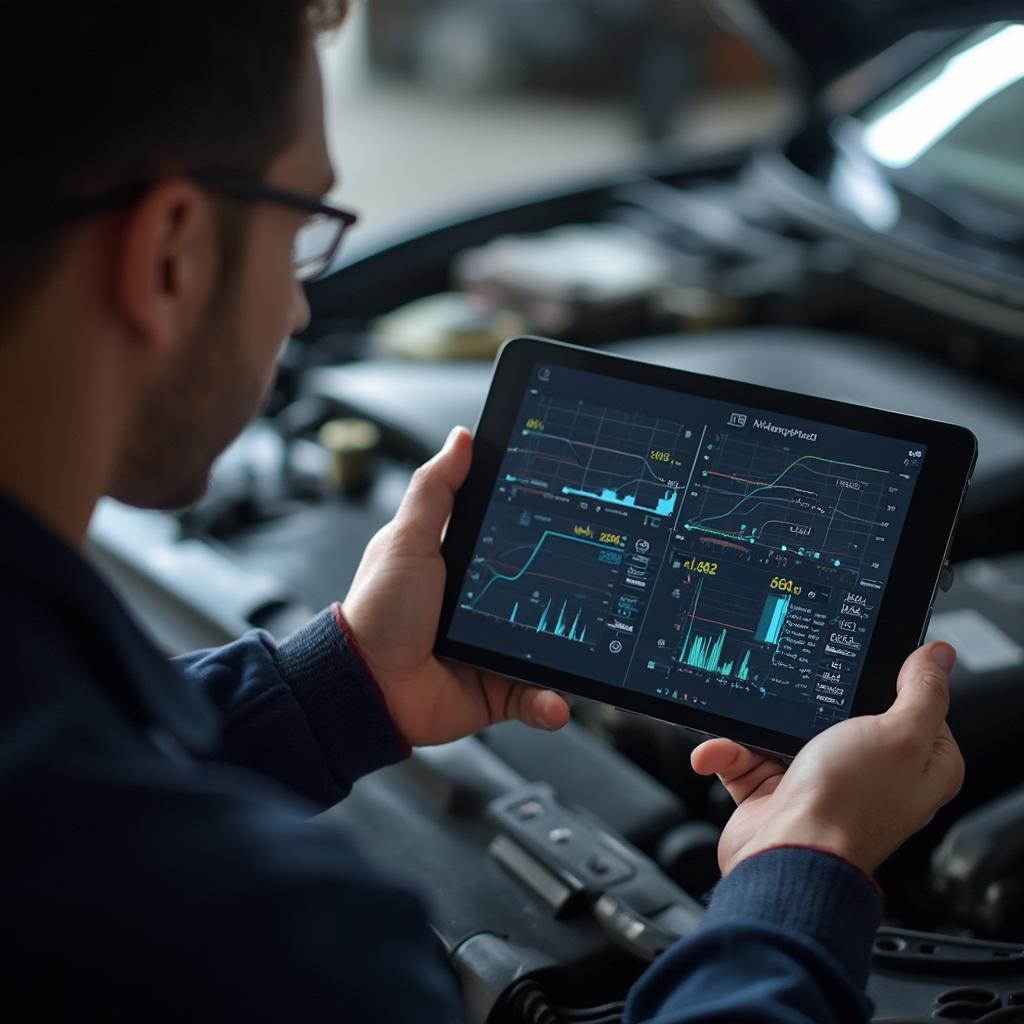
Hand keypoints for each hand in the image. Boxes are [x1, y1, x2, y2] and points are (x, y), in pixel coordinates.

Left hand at [341, 426, 570, 746]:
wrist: (365, 686)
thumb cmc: (378, 610)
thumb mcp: (408, 541)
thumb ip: (435, 491)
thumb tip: (462, 438)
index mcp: (468, 566)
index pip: (518, 541)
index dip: (547, 530)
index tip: (577, 519)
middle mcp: (488, 607)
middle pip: (544, 594)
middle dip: (574, 596)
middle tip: (598, 590)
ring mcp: (496, 650)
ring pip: (550, 649)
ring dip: (571, 657)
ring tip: (587, 654)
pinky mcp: (498, 692)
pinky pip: (536, 698)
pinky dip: (550, 703)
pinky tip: (556, 702)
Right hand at [691, 641, 963, 876]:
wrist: (784, 856)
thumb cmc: (847, 805)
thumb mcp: (899, 733)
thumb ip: (922, 692)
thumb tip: (938, 655)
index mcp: (916, 765)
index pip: (915, 708)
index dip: (894, 682)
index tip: (867, 661)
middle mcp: (870, 776)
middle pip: (843, 713)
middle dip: (810, 700)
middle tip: (798, 683)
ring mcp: (818, 783)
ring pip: (785, 732)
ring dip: (755, 726)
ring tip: (747, 719)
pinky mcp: (775, 793)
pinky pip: (746, 758)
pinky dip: (727, 753)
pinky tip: (720, 752)